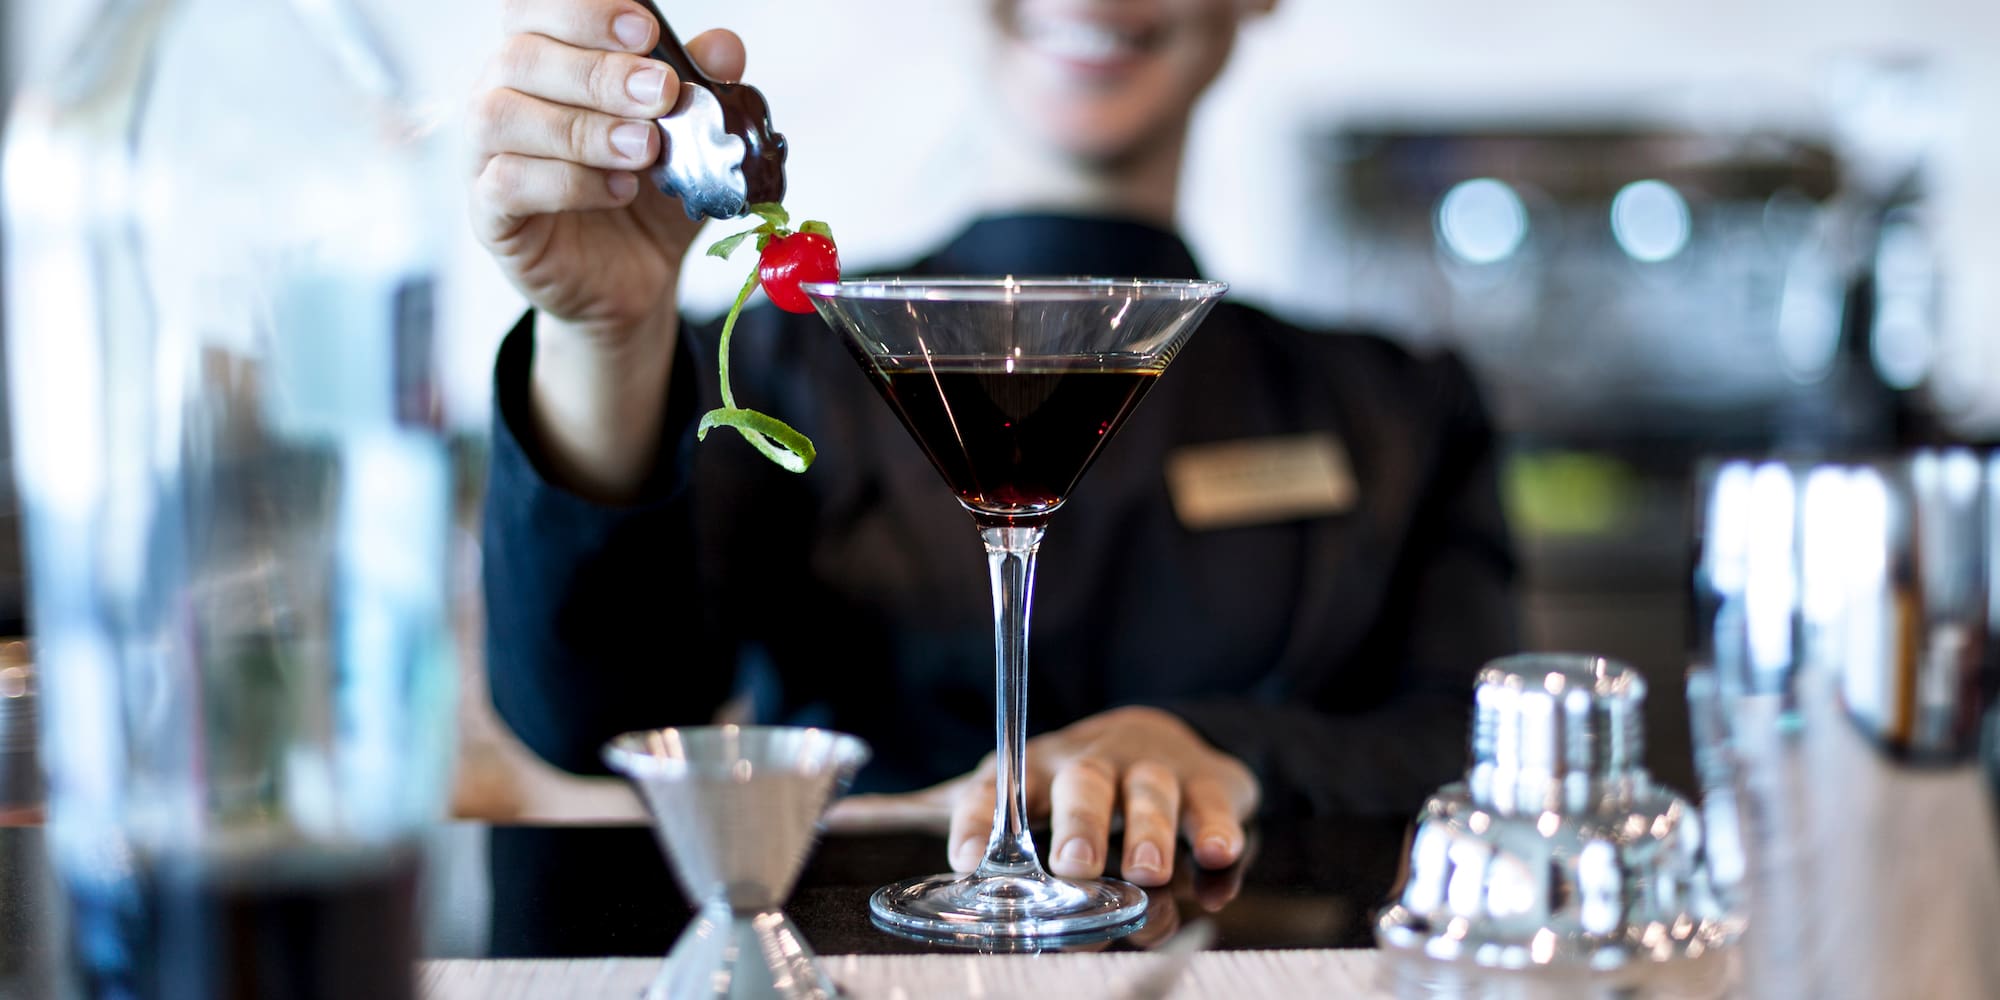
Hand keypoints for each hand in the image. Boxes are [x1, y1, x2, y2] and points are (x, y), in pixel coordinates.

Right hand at [471, 0, 739, 342]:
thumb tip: (723, 47)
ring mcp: (486, 154)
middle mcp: (502, 95)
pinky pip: (508, 183)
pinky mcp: (490, 213)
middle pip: (520, 55)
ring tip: (645, 148)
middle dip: (599, 71)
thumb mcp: (690, 141)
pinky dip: (568, 183)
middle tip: (662, 92)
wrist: (636, 276)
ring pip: (501, 115)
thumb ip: (701, 90)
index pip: (533, 9)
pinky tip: (619, 190)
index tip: (645, 30)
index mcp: (544, 61)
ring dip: (582, 128)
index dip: (582, 11)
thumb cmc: (649, 193)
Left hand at [828, 707, 1259, 886]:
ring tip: (1146, 873)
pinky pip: (1216, 806)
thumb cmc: (1065, 781)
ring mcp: (1151, 771)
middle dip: (1078, 826)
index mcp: (1032, 771)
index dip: (983, 823)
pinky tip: (1218, 864)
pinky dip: (1220, 835)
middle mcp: (1089, 765)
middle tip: (1072, 868)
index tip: (971, 863)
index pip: (998, 789)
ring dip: (1149, 833)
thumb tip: (837, 812)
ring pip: (1150, 795)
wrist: (1160, 736)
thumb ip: (938, 810)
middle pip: (1081, 786)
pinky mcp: (1207, 783)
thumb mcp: (1001, 790)